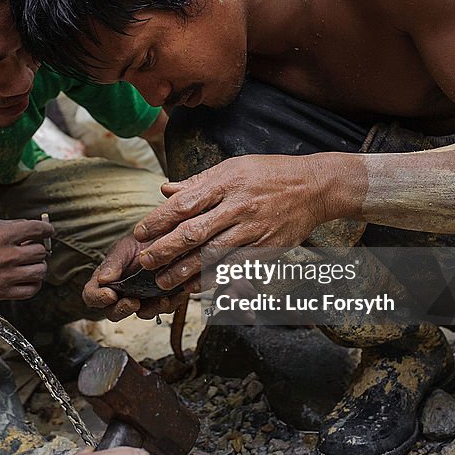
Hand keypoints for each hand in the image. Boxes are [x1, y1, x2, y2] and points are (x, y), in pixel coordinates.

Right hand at [0, 219, 53, 300]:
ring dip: (38, 266)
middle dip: (39, 248)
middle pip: (40, 252)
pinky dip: (34, 283)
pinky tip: (28, 277)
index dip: (47, 229)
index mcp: (1, 236)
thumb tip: (35, 227)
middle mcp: (5, 256)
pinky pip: (31, 290)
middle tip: (32, 248)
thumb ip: (13, 226)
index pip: (36, 230)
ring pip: (40, 271)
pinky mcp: (3, 292)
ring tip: (30, 263)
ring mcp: (5, 276)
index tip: (48, 231)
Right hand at [83, 235, 189, 321]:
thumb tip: (103, 279)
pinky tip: (176, 293)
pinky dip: (171, 302)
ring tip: (160, 300)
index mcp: (105, 282)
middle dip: (123, 310)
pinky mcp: (161, 298)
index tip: (110, 295)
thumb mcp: (123, 248)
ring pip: (143, 313)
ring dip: (150, 309)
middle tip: (133, 302)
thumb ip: (113, 263)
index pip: (91, 296)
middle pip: (114, 312)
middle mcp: (121, 294)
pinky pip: (165, 307)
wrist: (161, 236)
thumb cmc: (137, 241)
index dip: (98, 299)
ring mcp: (142, 298)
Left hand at [134, 155, 329, 289]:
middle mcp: (237, 206)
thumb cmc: (269, 174)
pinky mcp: (265, 248)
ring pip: (211, 254)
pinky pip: (233, 266)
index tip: (139, 233)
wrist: (314, 187)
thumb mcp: (233, 168)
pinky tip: (193, 287)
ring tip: (162, 281)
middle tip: (144, 262)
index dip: (158, 220)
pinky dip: (211, 278)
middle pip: (193, 232)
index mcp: (225, 183)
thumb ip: (198, 183)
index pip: (184, 204)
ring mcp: (252, 229)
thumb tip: (166, 190)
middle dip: (164, 250)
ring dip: (183, 270)